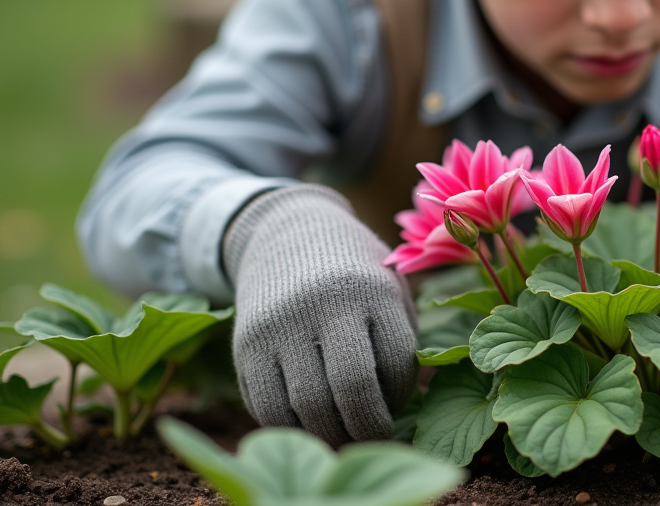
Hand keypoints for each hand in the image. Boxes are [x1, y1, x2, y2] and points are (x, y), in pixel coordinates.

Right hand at [223, 184, 416, 444]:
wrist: (286, 230)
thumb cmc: (353, 269)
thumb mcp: (389, 282)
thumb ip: (401, 335)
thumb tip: (408, 406)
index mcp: (371, 289)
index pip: (396, 362)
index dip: (401, 394)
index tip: (397, 401)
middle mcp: (324, 305)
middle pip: (351, 388)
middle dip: (369, 427)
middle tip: (374, 435)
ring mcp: (279, 326)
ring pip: (306, 407)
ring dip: (330, 435)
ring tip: (343, 433)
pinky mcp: (244, 345)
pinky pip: (266, 408)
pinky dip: (290, 428)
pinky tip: (307, 422)